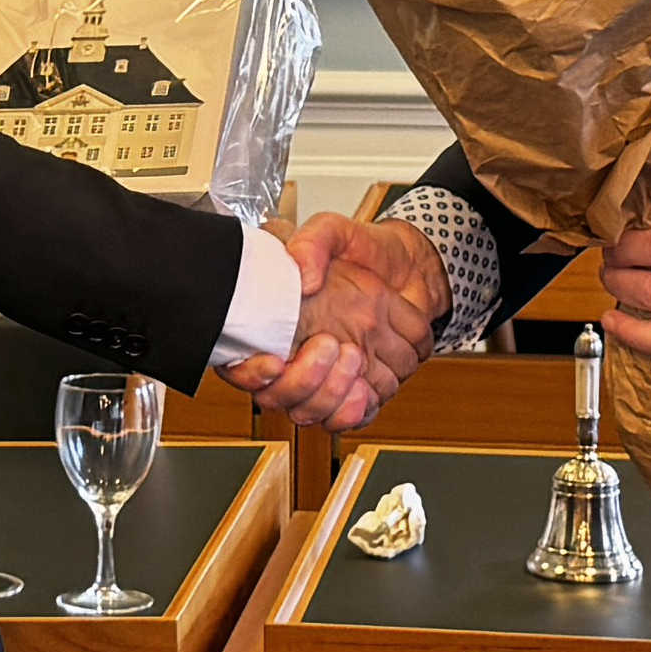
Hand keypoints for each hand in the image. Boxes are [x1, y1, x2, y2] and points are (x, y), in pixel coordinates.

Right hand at [227, 213, 445, 432]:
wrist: (409, 268)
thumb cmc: (365, 251)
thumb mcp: (335, 232)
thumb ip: (313, 242)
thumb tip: (302, 276)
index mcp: (276, 322)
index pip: (240, 364)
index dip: (251, 372)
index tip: (274, 360)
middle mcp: (295, 356)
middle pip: (279, 398)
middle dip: (304, 381)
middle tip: (329, 345)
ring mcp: (326, 376)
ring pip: (313, 413)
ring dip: (333, 393)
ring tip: (355, 356)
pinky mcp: (357, 389)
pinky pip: (348, 419)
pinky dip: (355, 410)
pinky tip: (365, 388)